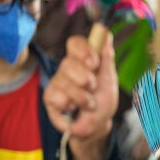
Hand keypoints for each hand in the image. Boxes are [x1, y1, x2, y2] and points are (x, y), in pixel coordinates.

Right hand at [44, 34, 117, 159]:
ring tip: (89, 105)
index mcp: (83, 60)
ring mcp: (58, 82)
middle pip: (68, 63)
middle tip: (93, 88)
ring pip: (65, 83)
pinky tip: (73, 109)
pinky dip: (70, 105)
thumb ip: (106, 58)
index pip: (75, 43)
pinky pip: (57, 96)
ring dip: (83, 98)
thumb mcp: (109, 79)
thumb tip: (106, 34)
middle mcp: (68, 68)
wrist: (97, 126)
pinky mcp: (50, 97)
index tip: (94, 63)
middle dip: (86, 79)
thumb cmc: (103, 101)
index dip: (83, 50)